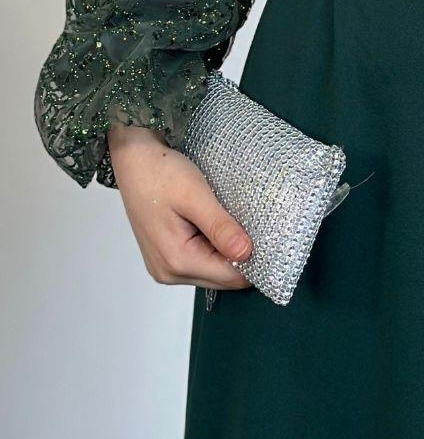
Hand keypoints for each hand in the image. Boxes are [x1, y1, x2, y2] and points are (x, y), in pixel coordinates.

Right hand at [107, 121, 253, 295]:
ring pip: (212, 271)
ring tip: (240, 224)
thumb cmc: (162, 173)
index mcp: (177, 261)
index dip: (255, 262)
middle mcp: (169, 273)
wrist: (134, 159)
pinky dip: (214, 249)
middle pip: (221, 279)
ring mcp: (164, 267)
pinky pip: (200, 262)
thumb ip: (220, 227)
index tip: (274, 241)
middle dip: (243, 258)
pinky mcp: (165, 257)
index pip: (230, 277)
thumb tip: (247, 254)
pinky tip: (220, 227)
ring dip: (228, 253)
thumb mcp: (196, 196)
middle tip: (261, 228)